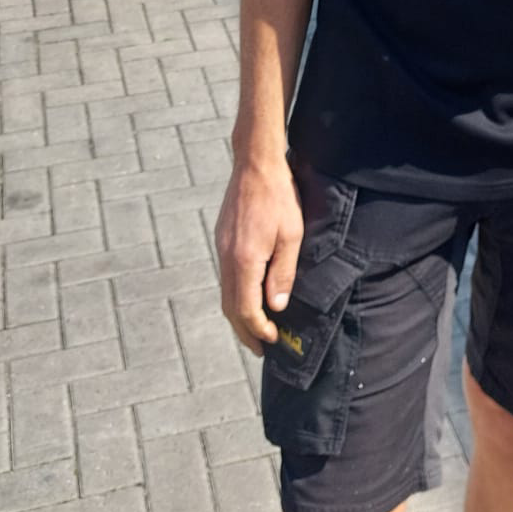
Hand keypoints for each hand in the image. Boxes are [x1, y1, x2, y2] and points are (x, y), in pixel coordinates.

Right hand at [214, 158, 303, 355]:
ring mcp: (221, 247)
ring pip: (225, 293)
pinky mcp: (221, 238)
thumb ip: (282, 274)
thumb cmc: (279, 196)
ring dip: (239, 314)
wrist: (255, 163)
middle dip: (244, 331)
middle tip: (260, 348)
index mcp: (244, 260)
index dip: (258, 329)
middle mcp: (227, 257)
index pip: (246, 309)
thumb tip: (276, 307)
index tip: (273, 340)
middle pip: (230, 307)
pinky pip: (225, 276)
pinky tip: (248, 296)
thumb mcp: (291, 235)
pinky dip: (235, 295)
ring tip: (255, 328)